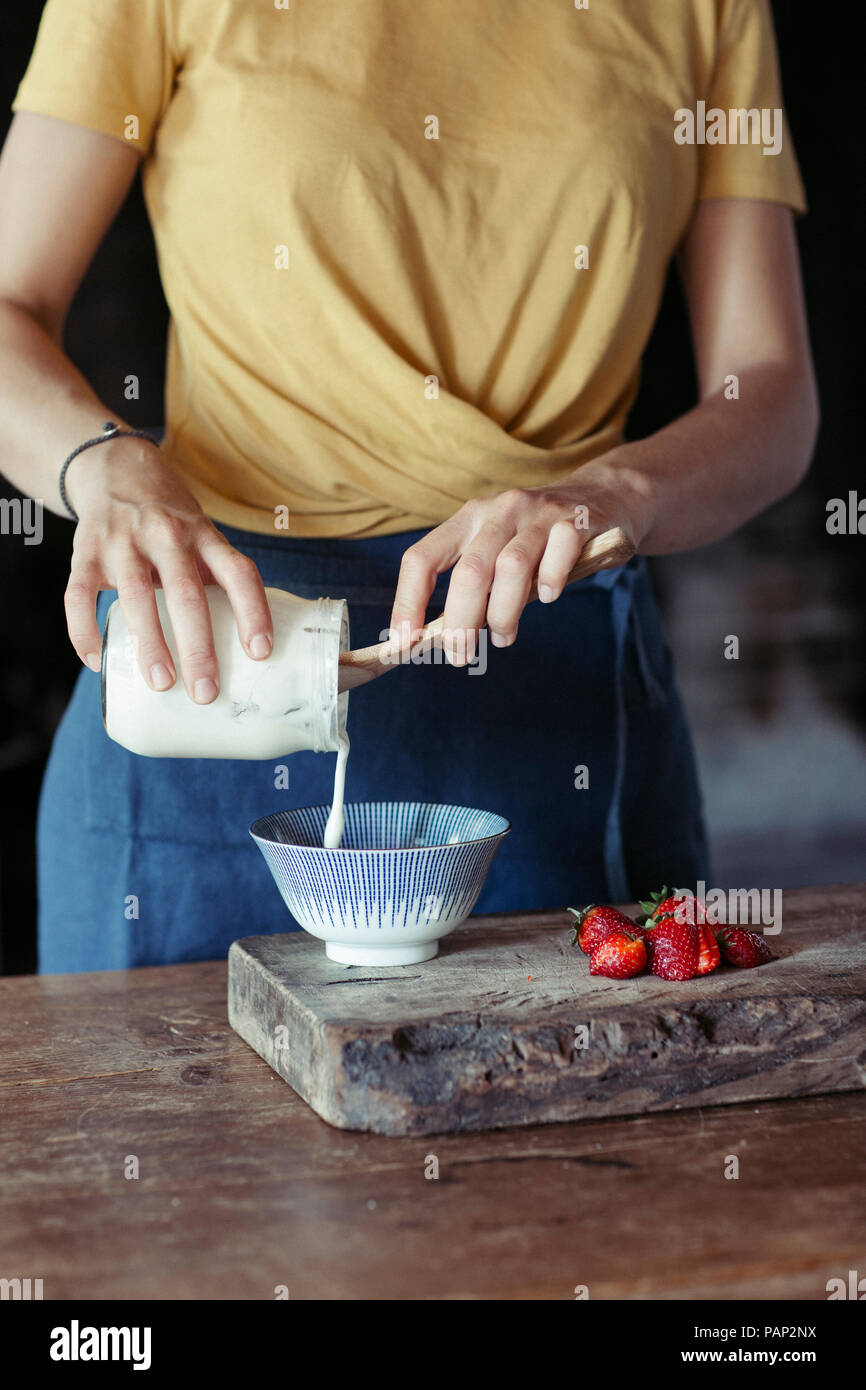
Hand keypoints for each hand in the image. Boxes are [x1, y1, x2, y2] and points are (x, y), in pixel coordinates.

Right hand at [64, 437, 272, 701]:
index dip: (253, 612)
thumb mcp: (202, 537)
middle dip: (198, 647)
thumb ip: (218, 580)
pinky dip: (85, 631)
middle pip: (187, 593)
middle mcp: (167, 535)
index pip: (238, 573)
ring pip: (137, 595)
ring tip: (162, 684)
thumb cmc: (171, 521)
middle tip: (206, 692)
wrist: (117, 470)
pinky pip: (80, 595)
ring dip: (150, 643)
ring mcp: (123, 541)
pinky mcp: (85, 551)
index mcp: (204, 536)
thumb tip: (243, 651)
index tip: (259, 653)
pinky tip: (97, 661)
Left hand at [388, 453, 649, 663]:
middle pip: (468, 572)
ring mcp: (539, 513)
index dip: (407, 602)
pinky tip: (548, 597)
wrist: (604, 498)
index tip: (404, 642)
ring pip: (511, 568)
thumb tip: (442, 637)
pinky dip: (550, 582)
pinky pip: (559, 555)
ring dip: (503, 614)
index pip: (421, 558)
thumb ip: (474, 587)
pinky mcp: (577, 521)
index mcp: (467, 518)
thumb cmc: (540, 540)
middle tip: (460, 654)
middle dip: (460, 623)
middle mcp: (498, 511)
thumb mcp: (498, 551)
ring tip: (503, 637)